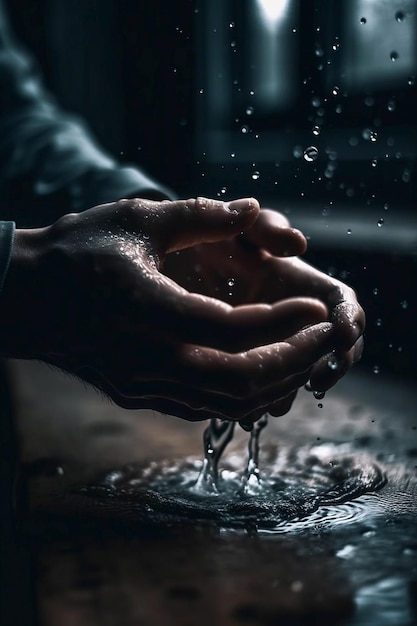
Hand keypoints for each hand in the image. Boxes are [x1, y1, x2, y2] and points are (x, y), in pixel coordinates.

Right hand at [0, 197, 338, 422]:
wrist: (23, 297)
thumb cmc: (75, 252)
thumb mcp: (135, 219)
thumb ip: (199, 215)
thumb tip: (251, 209)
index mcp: (142, 308)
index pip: (230, 330)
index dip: (282, 321)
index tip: (315, 308)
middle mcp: (142, 357)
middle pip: (238, 380)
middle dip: (292, 360)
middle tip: (323, 336)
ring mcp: (140, 383)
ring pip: (225, 403)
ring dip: (274, 381)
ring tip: (304, 352)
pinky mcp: (139, 394)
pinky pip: (205, 406)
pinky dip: (243, 392)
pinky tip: (263, 367)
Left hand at [164, 207, 364, 396]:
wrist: (167, 261)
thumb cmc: (207, 237)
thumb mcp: (236, 227)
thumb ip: (265, 230)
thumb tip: (298, 245)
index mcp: (298, 283)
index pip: (341, 304)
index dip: (350, 320)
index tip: (341, 336)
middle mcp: (290, 316)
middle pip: (329, 347)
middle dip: (329, 365)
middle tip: (315, 379)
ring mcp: (267, 341)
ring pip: (292, 374)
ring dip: (290, 389)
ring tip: (275, 400)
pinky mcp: (240, 361)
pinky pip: (256, 388)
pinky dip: (255, 400)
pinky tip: (242, 408)